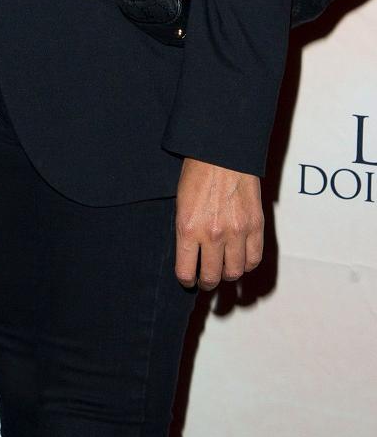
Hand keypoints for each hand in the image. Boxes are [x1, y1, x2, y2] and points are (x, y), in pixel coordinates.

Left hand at [174, 158, 262, 289]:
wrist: (222, 153)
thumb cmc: (196, 174)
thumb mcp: (180, 204)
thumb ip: (186, 232)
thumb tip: (191, 257)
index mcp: (188, 229)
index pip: (186, 272)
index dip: (187, 280)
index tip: (189, 280)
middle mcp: (213, 235)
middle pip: (212, 277)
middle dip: (207, 283)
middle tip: (206, 280)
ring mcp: (237, 232)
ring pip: (235, 272)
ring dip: (228, 275)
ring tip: (223, 270)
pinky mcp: (256, 226)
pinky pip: (254, 259)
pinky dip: (247, 264)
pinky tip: (241, 260)